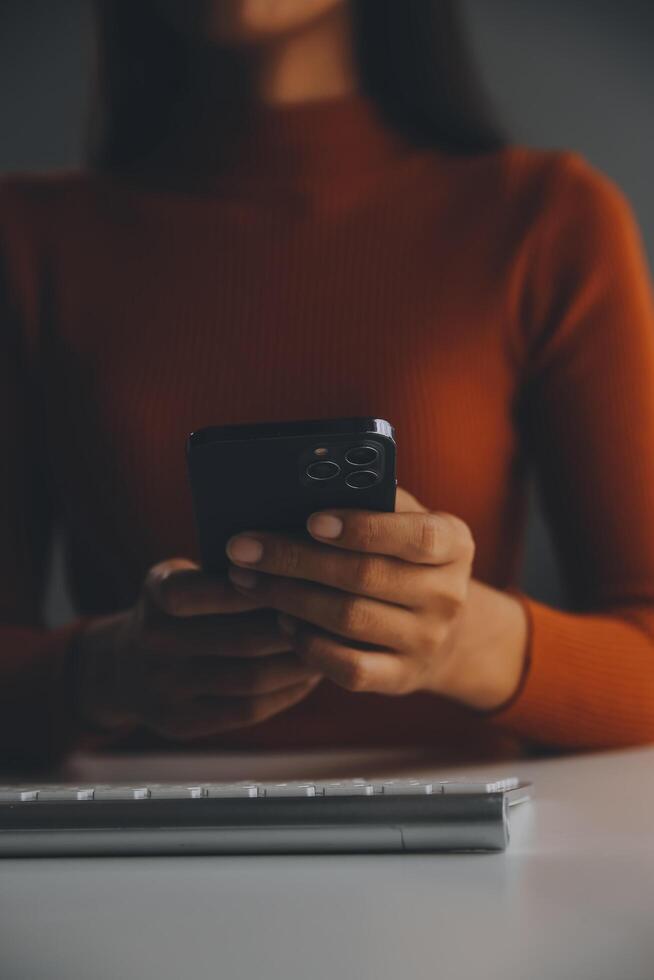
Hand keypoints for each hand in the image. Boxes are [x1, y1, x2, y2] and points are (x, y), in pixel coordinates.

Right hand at [74, 558, 322, 740]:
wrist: (123, 667)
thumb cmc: (174, 607)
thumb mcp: (180, 574)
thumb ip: (224, 567)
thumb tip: (302, 553)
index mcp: (156, 595)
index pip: (216, 591)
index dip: (263, 588)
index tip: (308, 579)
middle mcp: (154, 645)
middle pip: (242, 640)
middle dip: (295, 628)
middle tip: (338, 617)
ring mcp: (164, 690)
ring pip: (251, 680)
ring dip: (300, 663)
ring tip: (333, 646)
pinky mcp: (182, 723)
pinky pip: (249, 710)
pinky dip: (288, 691)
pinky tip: (311, 674)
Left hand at [225, 487, 476, 699]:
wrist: (441, 629)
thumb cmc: (403, 558)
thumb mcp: (404, 521)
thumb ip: (370, 502)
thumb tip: (304, 487)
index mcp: (453, 544)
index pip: (414, 535)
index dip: (362, 528)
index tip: (311, 521)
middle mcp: (447, 594)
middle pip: (365, 576)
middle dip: (296, 560)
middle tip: (244, 549)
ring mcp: (427, 641)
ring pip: (350, 620)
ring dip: (290, 599)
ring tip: (250, 583)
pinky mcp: (402, 678)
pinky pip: (350, 668)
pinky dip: (310, 646)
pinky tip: (283, 624)